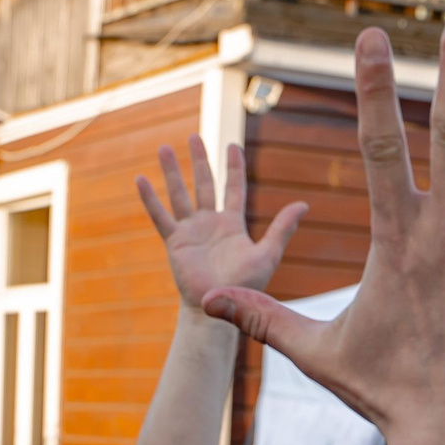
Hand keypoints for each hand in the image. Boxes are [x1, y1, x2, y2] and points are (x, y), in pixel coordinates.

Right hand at [138, 139, 304, 314]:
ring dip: (172, 171)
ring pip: (180, 194)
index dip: (233, 167)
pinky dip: (150, 199)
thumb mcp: (268, 254)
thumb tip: (304, 204)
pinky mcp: (175, 242)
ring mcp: (191, 231)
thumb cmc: (245, 286)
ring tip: (164, 148)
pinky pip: (161, 216)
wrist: (219, 307)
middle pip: (204, 184)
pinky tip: (140, 179)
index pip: (233, 188)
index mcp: (232, 224)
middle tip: (193, 136)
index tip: (232, 145)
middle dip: (199, 160)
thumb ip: (282, 228)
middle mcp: (210, 223)